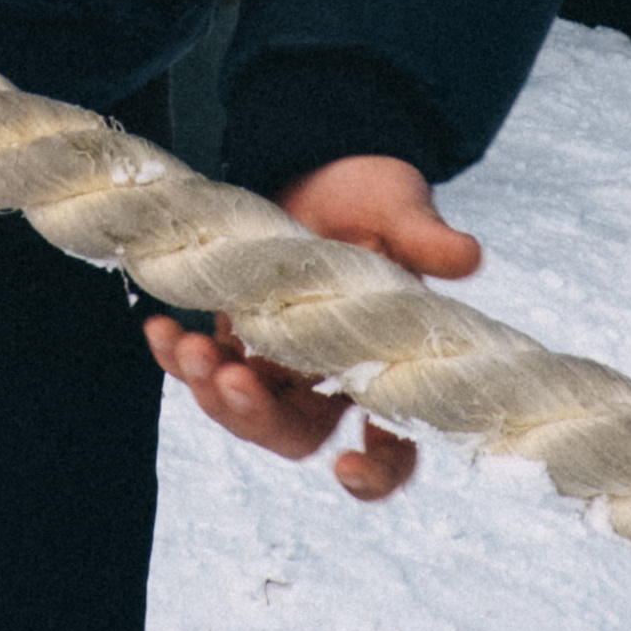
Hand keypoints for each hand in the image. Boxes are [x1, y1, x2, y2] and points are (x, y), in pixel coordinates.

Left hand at [141, 158, 480, 506]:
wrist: (316, 158)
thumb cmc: (370, 194)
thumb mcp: (399, 206)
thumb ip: (425, 237)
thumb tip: (470, 255)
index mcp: (383, 363)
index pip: (394, 445)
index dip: (377, 472)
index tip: (347, 468)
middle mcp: (329, 375)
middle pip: (297, 435)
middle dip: (260, 421)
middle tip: (234, 378)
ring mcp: (276, 359)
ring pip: (244, 410)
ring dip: (212, 393)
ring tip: (189, 348)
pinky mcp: (233, 331)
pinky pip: (202, 364)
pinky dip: (177, 356)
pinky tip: (160, 329)